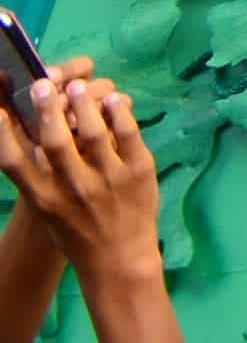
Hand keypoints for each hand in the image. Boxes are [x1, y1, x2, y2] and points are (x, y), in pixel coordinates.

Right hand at [0, 70, 164, 282]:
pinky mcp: (138, 172)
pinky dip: (118, 113)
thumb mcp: (47, 210)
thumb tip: (29, 139)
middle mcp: (73, 188)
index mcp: (44, 198)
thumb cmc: (77, 232)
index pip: (15, 162)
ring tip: (76, 86)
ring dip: (83, 104)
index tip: (0, 109)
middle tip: (42, 83)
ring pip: (93, 132)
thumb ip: (37, 178)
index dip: (5, 134)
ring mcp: (107, 179)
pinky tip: (111, 99)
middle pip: (55, 141)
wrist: (118, 260)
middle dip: (46, 108)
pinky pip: (128, 134)